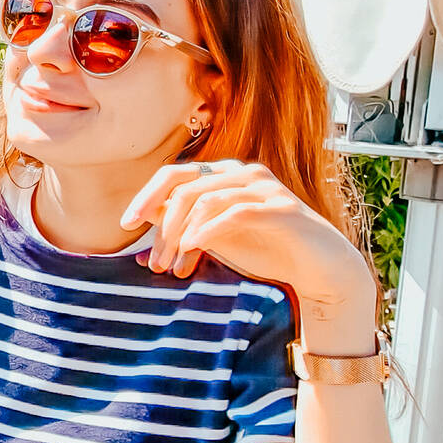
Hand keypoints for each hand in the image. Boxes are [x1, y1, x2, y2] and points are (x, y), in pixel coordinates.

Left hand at [119, 160, 372, 303]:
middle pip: (184, 185)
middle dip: (161, 223)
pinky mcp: (280, 208)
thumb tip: (143, 231)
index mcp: (224, 176)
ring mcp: (263, 188)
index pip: (173, 174)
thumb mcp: (215, 237)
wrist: (318, 268)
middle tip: (152, 260)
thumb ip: (185, 227)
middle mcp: (242, 173)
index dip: (146, 196)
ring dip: (181, 236)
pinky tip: (193, 251)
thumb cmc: (265, 250)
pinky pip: (235, 213)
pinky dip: (208, 231)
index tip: (125, 225)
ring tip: (172, 268)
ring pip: (205, 200)